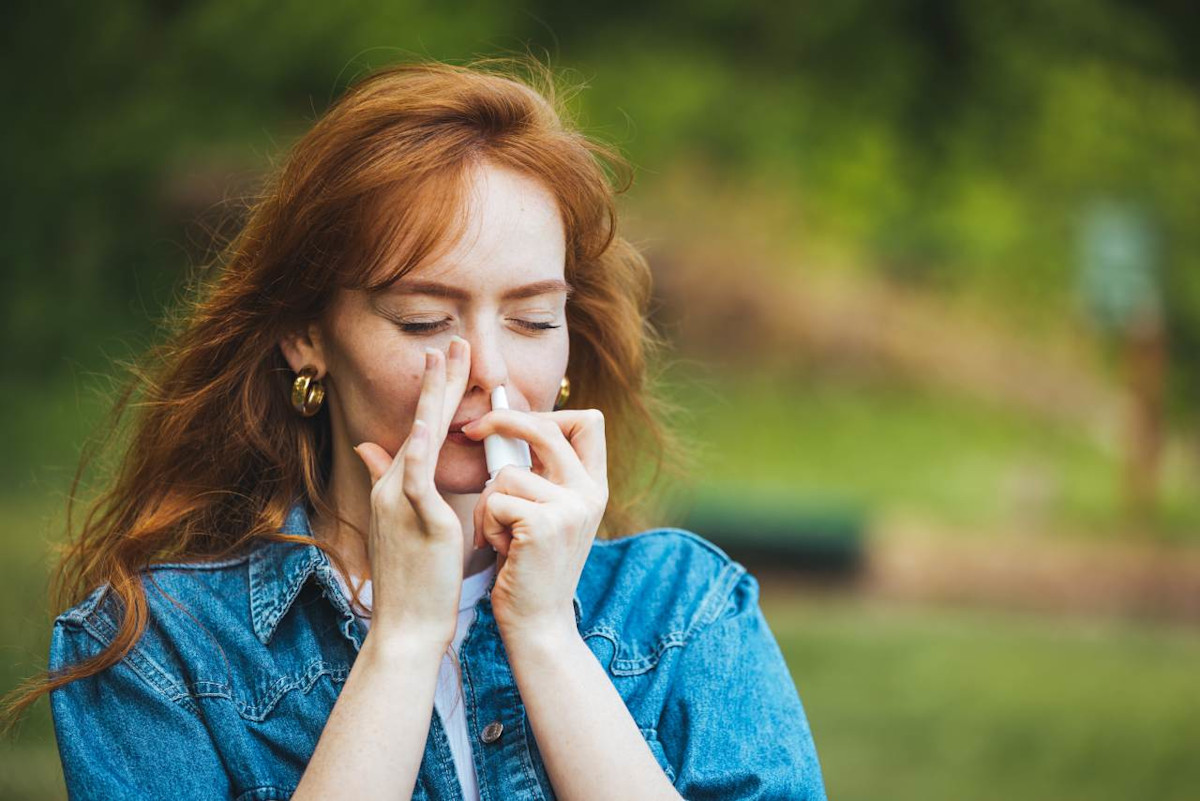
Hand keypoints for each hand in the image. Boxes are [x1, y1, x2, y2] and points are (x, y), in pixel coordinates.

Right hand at [351, 338, 470, 649]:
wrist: (406, 627)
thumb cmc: (413, 582)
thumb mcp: (399, 525)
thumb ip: (387, 484)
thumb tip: (370, 450)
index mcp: (395, 487)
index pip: (419, 429)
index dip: (435, 393)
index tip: (450, 359)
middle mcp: (392, 487)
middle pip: (419, 422)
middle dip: (437, 380)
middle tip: (454, 341)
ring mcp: (400, 502)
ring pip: (418, 438)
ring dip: (433, 396)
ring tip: (445, 359)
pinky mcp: (415, 521)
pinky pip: (416, 478)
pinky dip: (421, 448)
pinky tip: (432, 422)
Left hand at [460, 408, 608, 639]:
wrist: (538, 622)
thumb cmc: (530, 566)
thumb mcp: (548, 513)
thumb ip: (543, 474)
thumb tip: (509, 422)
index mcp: (593, 487)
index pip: (589, 421)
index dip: (550, 411)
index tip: (514, 419)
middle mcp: (589, 493)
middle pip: (546, 427)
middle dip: (502, 420)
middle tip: (473, 430)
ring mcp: (570, 508)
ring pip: (506, 473)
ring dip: (488, 503)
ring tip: (499, 534)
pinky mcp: (542, 524)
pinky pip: (495, 500)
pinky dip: (486, 524)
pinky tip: (499, 549)